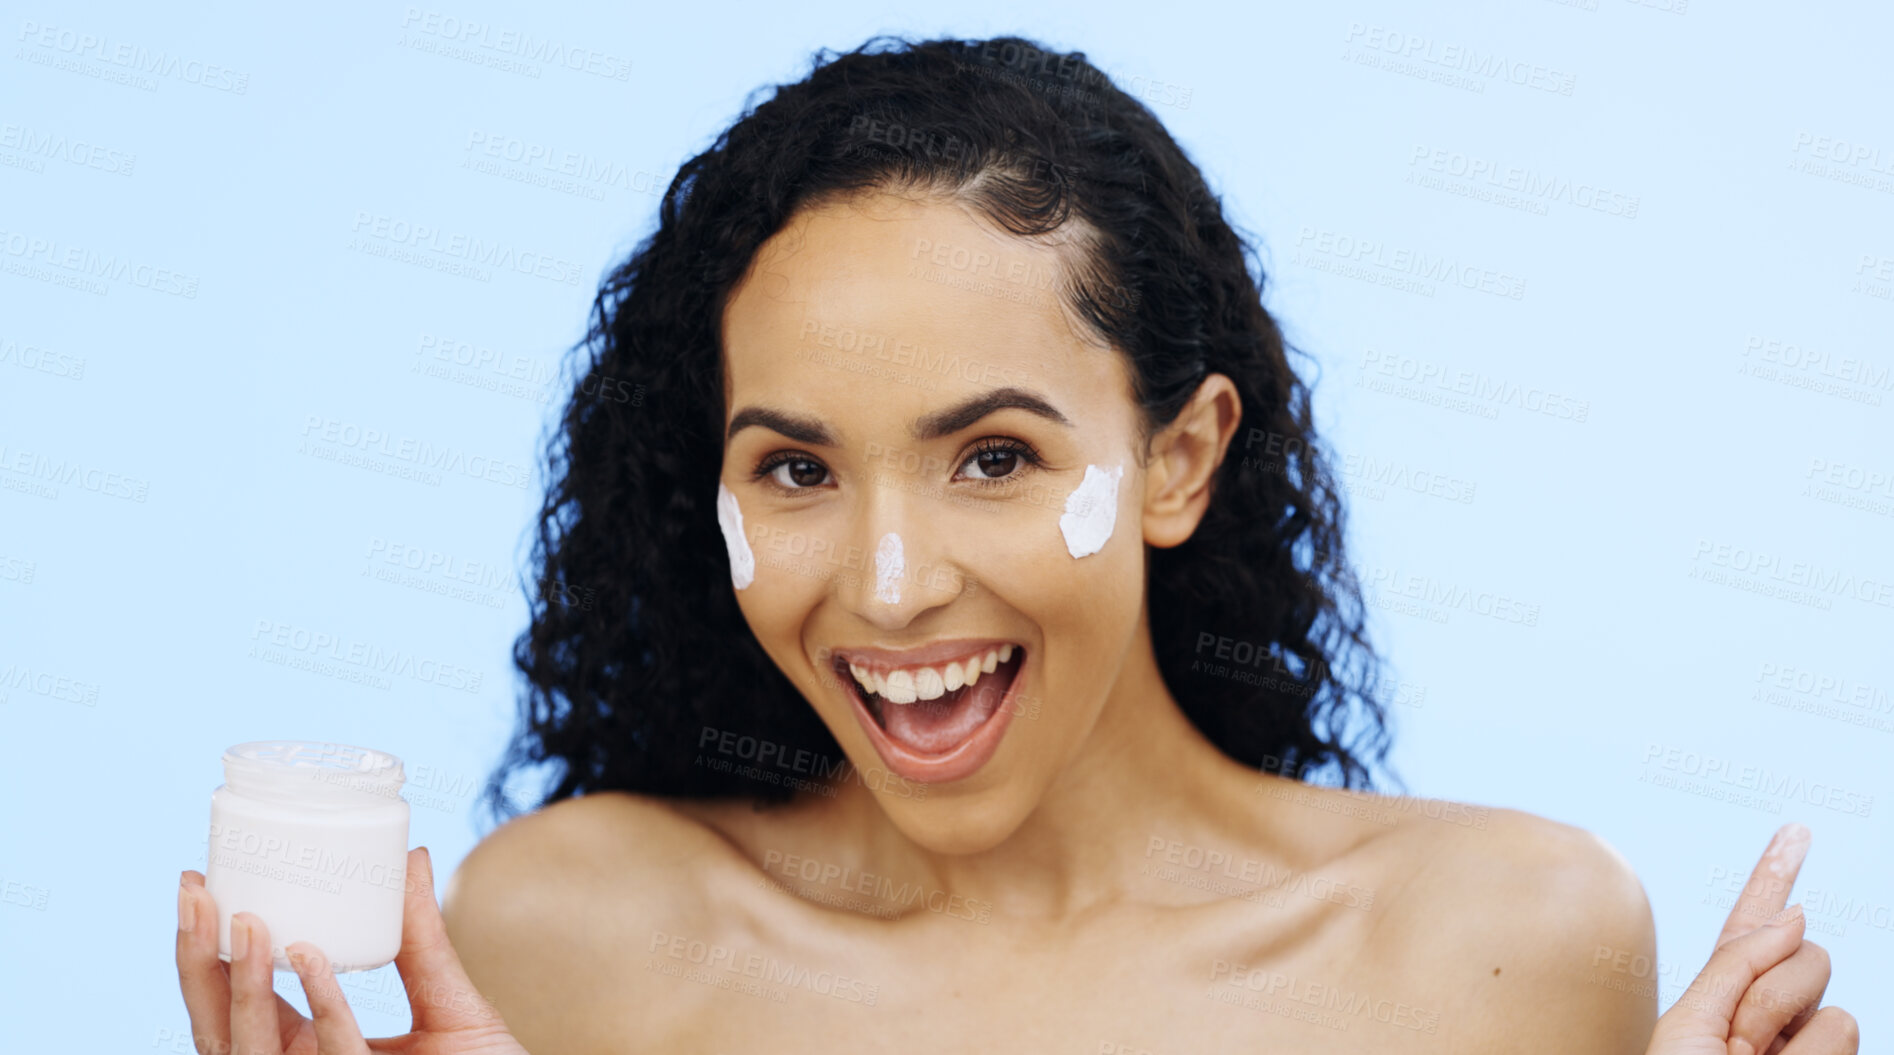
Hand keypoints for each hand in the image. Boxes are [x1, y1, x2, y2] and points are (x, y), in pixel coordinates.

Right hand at [176, 846, 529, 1054]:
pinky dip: (320, 1006)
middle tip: (198, 891)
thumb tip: (412, 856)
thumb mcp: (452, 1004)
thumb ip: (424, 941)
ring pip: (253, 1049)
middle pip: (222, 1028)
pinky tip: (309, 957)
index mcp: (308, 1051)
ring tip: (247, 919)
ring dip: (243, 985)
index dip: (207, 952)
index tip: (199, 883)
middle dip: (199, 964)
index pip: (238, 1004)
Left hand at [1644, 823, 1857, 1054]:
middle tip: (1732, 1045)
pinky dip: (1809, 1053)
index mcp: (1724, 990)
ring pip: (1830, 1001)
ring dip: (1781, 1030)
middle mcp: (1771, 1011)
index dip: (1774, 875)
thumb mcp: (1691, 1019)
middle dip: (1769, 995)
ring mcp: (1804, 1040)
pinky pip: (1842, 1029)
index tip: (1795, 831)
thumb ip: (1738, 964)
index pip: (1751, 923)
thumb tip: (1797, 914)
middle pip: (1808, 957)